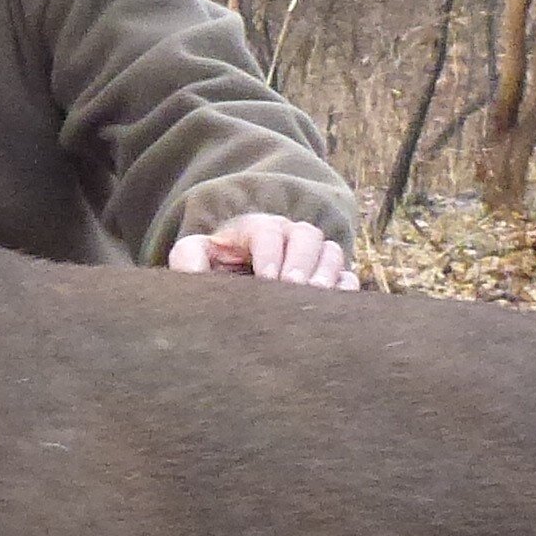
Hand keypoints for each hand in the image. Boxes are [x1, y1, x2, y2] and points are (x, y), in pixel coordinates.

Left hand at [171, 213, 357, 288]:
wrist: (234, 278)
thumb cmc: (214, 265)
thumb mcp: (194, 256)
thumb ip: (188, 258)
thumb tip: (192, 272)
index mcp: (257, 228)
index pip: (269, 231)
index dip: (270, 252)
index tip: (266, 278)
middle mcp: (290, 236)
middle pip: (307, 236)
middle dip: (301, 261)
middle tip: (294, 287)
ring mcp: (313, 255)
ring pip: (331, 252)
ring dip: (326, 273)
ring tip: (315, 296)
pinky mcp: (329, 277)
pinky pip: (348, 276)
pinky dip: (345, 288)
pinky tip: (334, 306)